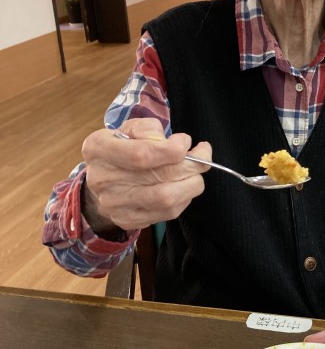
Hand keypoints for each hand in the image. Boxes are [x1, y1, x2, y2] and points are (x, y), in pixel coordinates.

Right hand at [82, 118, 210, 230]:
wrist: (103, 178)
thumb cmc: (123, 147)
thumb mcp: (130, 128)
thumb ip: (150, 129)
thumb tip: (176, 143)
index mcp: (98, 149)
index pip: (141, 155)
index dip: (171, 150)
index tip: (186, 141)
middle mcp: (102, 179)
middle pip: (159, 177)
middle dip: (190, 165)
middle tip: (203, 155)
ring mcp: (113, 204)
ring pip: (166, 199)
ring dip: (192, 184)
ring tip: (197, 172)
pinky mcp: (127, 220)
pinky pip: (167, 213)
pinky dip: (184, 198)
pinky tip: (184, 186)